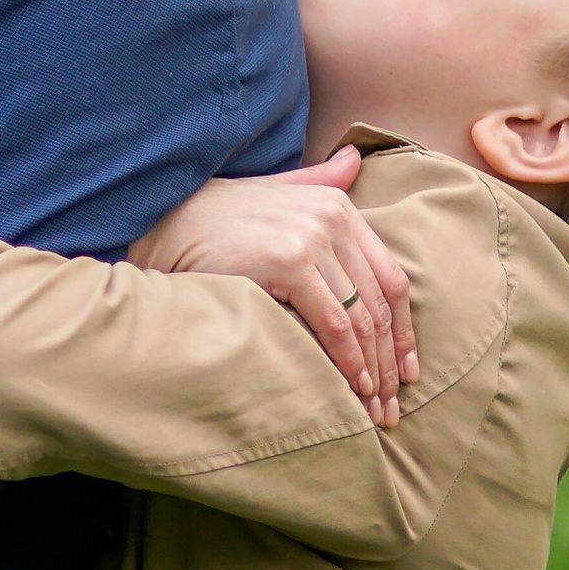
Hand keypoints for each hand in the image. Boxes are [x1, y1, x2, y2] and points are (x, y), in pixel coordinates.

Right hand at [131, 150, 418, 422]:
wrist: (163, 222)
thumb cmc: (215, 219)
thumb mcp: (274, 195)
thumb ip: (317, 183)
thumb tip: (354, 161)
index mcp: (337, 204)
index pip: (391, 277)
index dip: (403, 330)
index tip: (406, 371)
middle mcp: (333, 216)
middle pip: (381, 302)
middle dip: (390, 361)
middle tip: (393, 406)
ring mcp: (312, 237)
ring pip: (362, 317)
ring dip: (373, 370)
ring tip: (374, 408)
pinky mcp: (289, 260)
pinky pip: (334, 322)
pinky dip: (348, 360)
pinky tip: (352, 387)